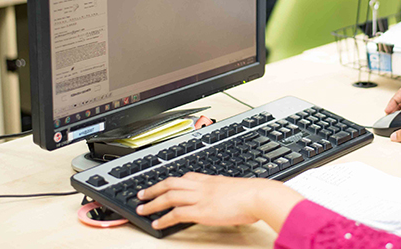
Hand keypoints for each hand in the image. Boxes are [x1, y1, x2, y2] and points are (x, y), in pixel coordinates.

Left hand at [136, 173, 303, 230]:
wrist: (258, 196)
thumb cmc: (254, 194)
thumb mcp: (237, 189)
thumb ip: (228, 192)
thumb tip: (227, 199)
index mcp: (212, 180)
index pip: (186, 176)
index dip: (171, 181)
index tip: (163, 184)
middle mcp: (202, 186)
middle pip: (171, 183)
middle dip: (154, 188)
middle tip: (142, 193)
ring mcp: (200, 197)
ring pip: (169, 196)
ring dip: (152, 202)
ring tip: (142, 208)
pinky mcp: (200, 210)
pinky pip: (176, 213)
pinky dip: (164, 218)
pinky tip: (157, 223)